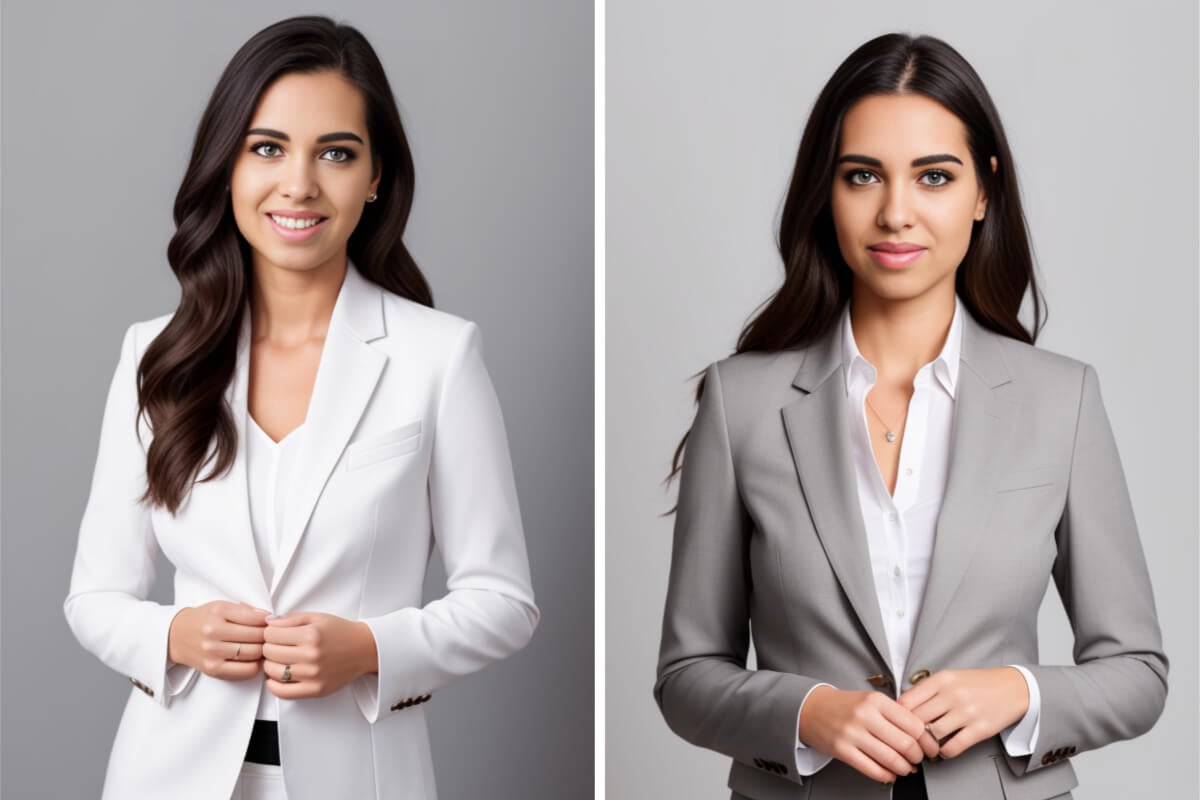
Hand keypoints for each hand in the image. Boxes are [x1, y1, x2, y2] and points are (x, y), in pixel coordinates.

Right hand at [167, 601, 268, 680]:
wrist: (176, 636)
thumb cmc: (203, 620)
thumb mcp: (222, 606)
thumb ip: (245, 610)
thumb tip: (269, 617)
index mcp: (218, 612)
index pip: (255, 618)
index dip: (268, 621)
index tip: (271, 622)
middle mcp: (214, 632)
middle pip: (256, 637)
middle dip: (268, 636)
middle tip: (272, 636)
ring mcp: (213, 652)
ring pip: (253, 653)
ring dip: (264, 651)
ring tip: (264, 647)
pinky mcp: (213, 669)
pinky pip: (245, 670)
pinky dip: (256, 665)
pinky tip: (255, 659)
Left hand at [262, 611, 378, 698]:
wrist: (364, 649)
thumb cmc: (340, 632)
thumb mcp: (317, 617)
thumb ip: (291, 619)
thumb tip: (268, 624)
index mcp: (311, 635)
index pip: (270, 635)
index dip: (269, 633)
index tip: (275, 634)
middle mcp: (311, 655)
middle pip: (269, 652)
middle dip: (269, 647)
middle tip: (278, 646)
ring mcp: (313, 675)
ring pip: (272, 671)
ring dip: (271, 664)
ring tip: (280, 659)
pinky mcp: (315, 689)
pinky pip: (282, 692)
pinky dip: (273, 685)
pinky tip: (277, 677)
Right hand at [798, 686, 939, 783]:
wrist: (811, 708)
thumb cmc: (844, 706)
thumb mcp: (871, 700)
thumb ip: (894, 713)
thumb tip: (922, 735)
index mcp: (876, 701)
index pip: (914, 724)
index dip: (927, 740)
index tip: (931, 747)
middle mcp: (865, 715)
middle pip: (905, 743)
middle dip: (917, 757)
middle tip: (918, 759)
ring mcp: (852, 734)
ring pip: (891, 759)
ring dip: (904, 768)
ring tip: (906, 768)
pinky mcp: (842, 750)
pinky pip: (872, 769)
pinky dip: (886, 775)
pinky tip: (889, 773)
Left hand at [897, 668, 1029, 758]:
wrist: (1014, 688)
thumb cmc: (978, 683)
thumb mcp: (949, 677)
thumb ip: (927, 689)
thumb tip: (902, 706)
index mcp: (941, 680)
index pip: (907, 701)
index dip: (898, 715)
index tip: (897, 722)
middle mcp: (952, 695)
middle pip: (917, 719)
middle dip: (909, 732)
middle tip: (908, 739)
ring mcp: (967, 712)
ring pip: (932, 734)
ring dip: (925, 745)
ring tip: (924, 746)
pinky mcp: (980, 729)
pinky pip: (953, 747)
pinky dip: (943, 752)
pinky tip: (942, 750)